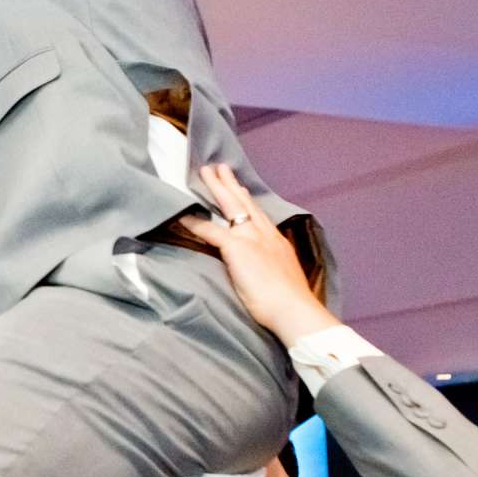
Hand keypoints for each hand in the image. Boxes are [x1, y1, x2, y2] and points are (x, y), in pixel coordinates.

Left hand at [176, 164, 335, 345]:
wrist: (293, 308)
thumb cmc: (290, 302)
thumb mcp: (284, 276)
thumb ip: (274, 267)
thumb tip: (269, 269)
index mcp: (277, 242)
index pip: (260, 215)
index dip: (249, 201)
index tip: (241, 189)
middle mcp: (265, 234)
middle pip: (246, 202)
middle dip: (231, 184)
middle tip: (220, 168)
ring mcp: (251, 239)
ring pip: (231, 206)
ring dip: (216, 188)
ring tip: (206, 173)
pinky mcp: (237, 248)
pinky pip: (211, 231)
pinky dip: (196, 223)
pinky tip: (184, 216)